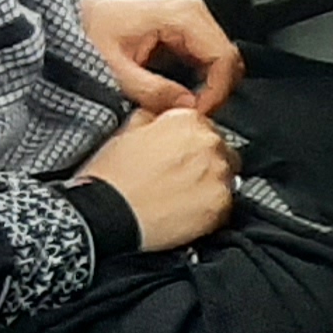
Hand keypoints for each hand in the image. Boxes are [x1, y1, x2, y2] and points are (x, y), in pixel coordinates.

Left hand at [80, 0, 242, 115]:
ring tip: (182, 110)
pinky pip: (207, 62)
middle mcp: (193, 14)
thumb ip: (152, 91)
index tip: (198, 115)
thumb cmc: (89, 32)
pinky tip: (180, 97)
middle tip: (192, 117)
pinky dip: (200, 83)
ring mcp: (191, 23)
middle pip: (228, 61)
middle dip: (215, 93)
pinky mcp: (185, 34)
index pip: (224, 58)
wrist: (76, 19)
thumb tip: (185, 109)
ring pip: (221, 64)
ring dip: (208, 90)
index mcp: (183, 15)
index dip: (216, 92)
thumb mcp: (115, 68)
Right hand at [83, 103, 236, 252]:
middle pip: (219, 149)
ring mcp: (218, 174)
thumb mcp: (127, 131)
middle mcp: (209, 142)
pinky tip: (187, 212)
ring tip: (182, 196)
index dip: (190, 142)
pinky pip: (225, 203)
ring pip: (226, 176)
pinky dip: (211, 208)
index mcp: (187, 120)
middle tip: (180, 177)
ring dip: (210, 183)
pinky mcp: (221, 204)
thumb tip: (161, 117)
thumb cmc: (113, 176)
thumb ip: (153, 118)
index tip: (181, 155)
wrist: (107, 214)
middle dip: (204, 161)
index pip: (203, 126)